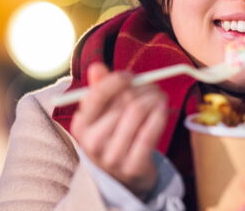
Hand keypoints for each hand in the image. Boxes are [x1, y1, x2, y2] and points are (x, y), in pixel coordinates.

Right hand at [70, 62, 168, 199]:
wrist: (124, 178)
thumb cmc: (114, 137)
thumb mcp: (102, 115)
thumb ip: (100, 89)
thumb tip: (97, 67)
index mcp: (81, 126)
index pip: (97, 95)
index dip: (117, 80)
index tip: (130, 76)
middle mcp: (92, 143)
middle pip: (122, 102)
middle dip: (142, 88)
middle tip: (152, 86)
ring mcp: (112, 157)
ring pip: (138, 112)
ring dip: (154, 98)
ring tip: (159, 97)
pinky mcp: (132, 166)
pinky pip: (150, 132)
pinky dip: (160, 115)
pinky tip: (163, 108)